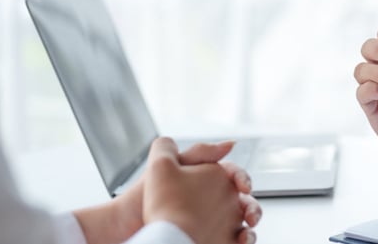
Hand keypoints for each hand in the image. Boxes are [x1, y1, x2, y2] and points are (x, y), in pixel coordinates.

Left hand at [75, 139, 260, 243]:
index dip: (241, 178)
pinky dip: (241, 241)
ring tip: (246, 233)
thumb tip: (230, 143)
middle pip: (242, 200)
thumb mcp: (168, 167)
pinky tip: (239, 242)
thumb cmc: (140, 199)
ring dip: (250, 224)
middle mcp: (208, 201)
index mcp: (201, 180)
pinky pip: (232, 240)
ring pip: (241, 221)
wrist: (125, 228)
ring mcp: (210, 222)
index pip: (232, 175)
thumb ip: (198, 151)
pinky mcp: (208, 240)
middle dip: (252, 206)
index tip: (243, 186)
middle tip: (250, 215)